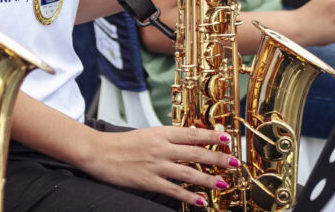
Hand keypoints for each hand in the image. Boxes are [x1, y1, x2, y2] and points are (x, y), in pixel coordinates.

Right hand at [78, 126, 238, 206]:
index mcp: (161, 133)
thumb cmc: (123, 144)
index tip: (227, 138)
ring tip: (223, 184)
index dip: (212, 136)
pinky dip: (188, 197)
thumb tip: (191, 139)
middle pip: (196, 153)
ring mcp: (156, 165)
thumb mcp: (148, 134)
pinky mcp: (149, 181)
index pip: (192, 133)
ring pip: (188, 172)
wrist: (99, 152)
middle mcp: (161, 148)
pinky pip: (173, 190)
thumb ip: (169, 137)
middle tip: (234, 163)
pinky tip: (200, 201)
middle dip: (218, 158)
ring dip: (208, 179)